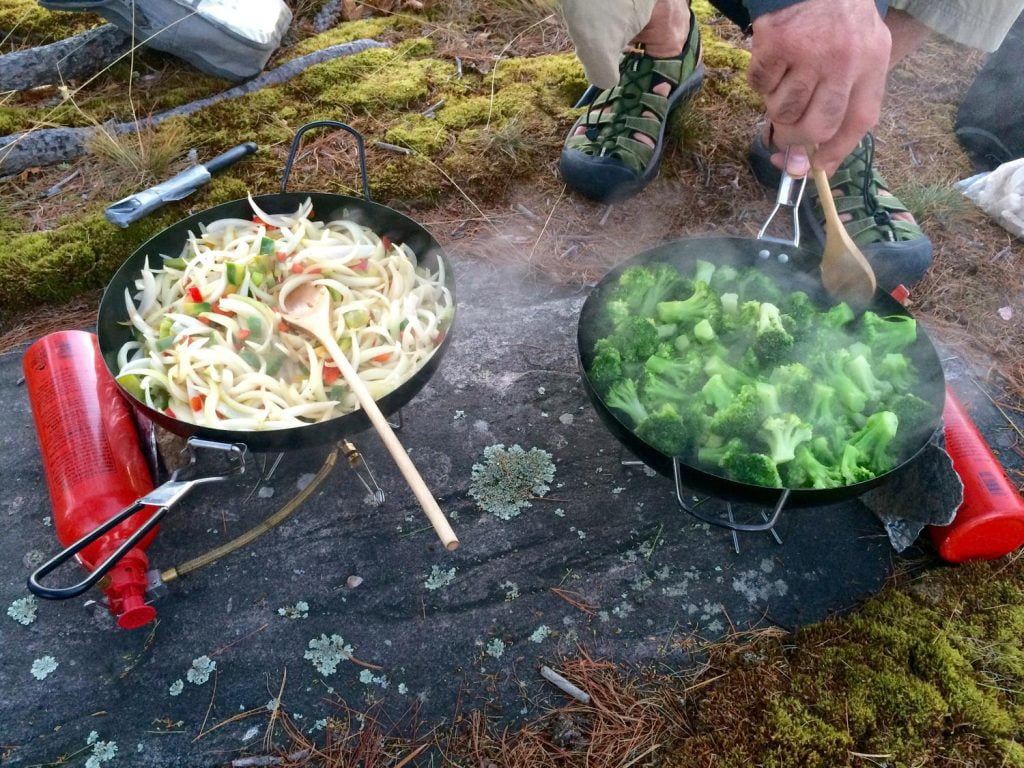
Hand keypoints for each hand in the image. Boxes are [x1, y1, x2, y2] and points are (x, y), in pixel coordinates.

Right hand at [747, 0, 890, 174]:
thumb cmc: (836, 22)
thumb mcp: (858, 55)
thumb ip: (840, 106)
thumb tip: (804, 163)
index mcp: (871, 64)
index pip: (858, 123)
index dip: (835, 153)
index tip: (814, 168)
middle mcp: (844, 60)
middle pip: (816, 127)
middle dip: (795, 140)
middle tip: (784, 135)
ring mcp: (809, 52)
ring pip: (782, 110)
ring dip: (775, 106)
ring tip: (785, 81)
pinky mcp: (777, 44)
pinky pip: (759, 86)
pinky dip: (760, 81)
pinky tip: (773, 61)